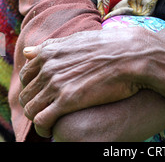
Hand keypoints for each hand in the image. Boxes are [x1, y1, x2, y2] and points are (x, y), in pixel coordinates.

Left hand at [19, 28, 147, 137]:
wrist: (132, 55)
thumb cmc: (109, 47)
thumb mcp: (77, 40)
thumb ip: (51, 47)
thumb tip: (28, 51)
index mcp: (50, 52)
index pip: (27, 75)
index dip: (33, 87)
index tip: (45, 94)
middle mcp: (49, 67)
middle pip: (27, 93)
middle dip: (34, 103)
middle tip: (48, 110)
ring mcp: (56, 84)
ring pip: (30, 108)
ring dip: (37, 117)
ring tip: (50, 121)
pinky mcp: (67, 101)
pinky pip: (41, 120)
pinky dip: (43, 127)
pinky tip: (53, 128)